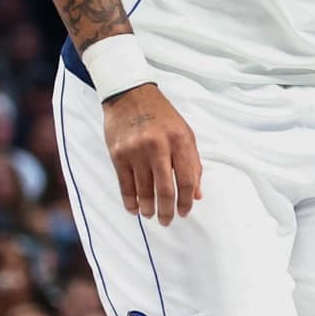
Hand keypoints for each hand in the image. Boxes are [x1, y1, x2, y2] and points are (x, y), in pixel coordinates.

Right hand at [103, 84, 203, 224]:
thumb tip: (196, 194)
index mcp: (180, 140)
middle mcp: (158, 146)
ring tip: (151, 215)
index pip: (187, 179)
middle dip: (167, 211)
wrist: (129, 94)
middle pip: (165, 189)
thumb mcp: (184, 133)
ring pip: (144, 190)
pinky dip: (130, 201)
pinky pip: (125, 185)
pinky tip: (135, 209)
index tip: (185, 212)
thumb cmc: (161, 115)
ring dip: (149, 208)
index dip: (187, 201)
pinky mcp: (118, 154)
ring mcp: (136, 150)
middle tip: (167, 221)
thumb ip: (193, 163)